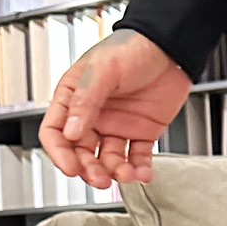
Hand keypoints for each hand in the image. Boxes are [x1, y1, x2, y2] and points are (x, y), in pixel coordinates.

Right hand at [38, 29, 192, 188]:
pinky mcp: (142, 132)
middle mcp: (93, 116)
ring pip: (109, 159)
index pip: (55, 133)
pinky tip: (143, 173)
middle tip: (100, 179)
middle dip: (89, 169)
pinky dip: (140, 169)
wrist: (170, 46)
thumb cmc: (131, 47)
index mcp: (74, 98)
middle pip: (82, 153)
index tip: (71, 168)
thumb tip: (71, 132)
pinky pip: (138, 157)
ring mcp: (118, 125)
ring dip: (115, 172)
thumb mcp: (102, 69)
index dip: (60, 153)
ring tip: (125, 175)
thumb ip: (85, 100)